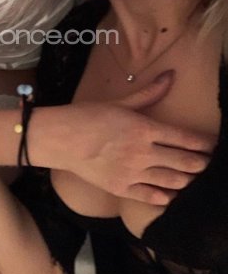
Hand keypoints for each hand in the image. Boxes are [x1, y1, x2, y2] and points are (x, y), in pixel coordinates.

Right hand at [34, 72, 212, 204]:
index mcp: (144, 129)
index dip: (203, 144)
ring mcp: (133, 173)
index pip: (184, 138)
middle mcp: (143, 153)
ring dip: (187, 181)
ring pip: (172, 182)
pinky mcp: (121, 188)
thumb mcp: (120, 102)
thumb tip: (170, 75)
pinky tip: (171, 195)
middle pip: (184, 162)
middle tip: (209, 163)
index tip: (213, 145)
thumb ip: (149, 93)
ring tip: (194, 178)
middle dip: (201, 164)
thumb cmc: (87, 116)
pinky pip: (150, 197)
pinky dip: (165, 197)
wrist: (60, 139)